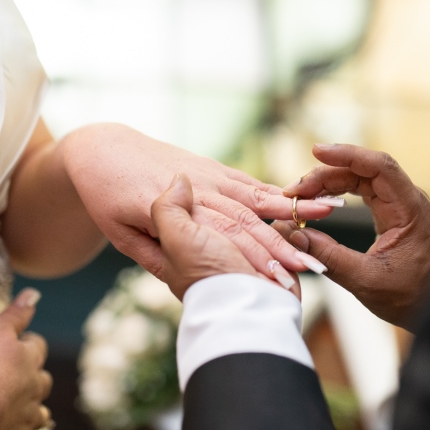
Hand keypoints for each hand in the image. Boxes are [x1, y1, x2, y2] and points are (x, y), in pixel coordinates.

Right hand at [0, 289, 51, 429]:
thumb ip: (16, 313)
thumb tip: (35, 294)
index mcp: (29, 360)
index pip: (37, 347)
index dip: (29, 343)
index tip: (22, 342)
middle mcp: (33, 389)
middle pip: (42, 381)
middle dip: (35, 378)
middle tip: (22, 377)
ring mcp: (25, 417)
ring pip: (39, 414)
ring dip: (35, 411)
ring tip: (28, 409)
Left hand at [62, 123, 334, 279]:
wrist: (103, 151)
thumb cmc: (107, 199)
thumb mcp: (119, 234)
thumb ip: (152, 252)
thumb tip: (181, 269)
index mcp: (172, 214)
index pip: (223, 241)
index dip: (253, 260)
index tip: (282, 278)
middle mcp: (195, 193)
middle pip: (247, 223)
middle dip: (281, 244)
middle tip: (314, 260)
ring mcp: (207, 177)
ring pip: (255, 198)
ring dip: (290, 209)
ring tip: (326, 212)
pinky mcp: (212, 167)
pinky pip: (247, 181)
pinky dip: (274, 190)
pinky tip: (298, 194)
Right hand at [276, 144, 429, 329]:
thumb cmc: (410, 296)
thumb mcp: (366, 280)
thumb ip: (329, 257)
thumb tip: (293, 237)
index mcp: (410, 210)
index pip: (379, 167)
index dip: (347, 155)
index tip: (316, 151)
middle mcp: (407, 199)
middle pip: (363, 170)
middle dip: (327, 173)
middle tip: (294, 190)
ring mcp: (399, 203)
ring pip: (360, 178)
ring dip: (329, 182)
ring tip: (299, 195)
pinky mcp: (391, 211)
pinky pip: (362, 190)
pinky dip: (338, 192)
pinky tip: (318, 199)